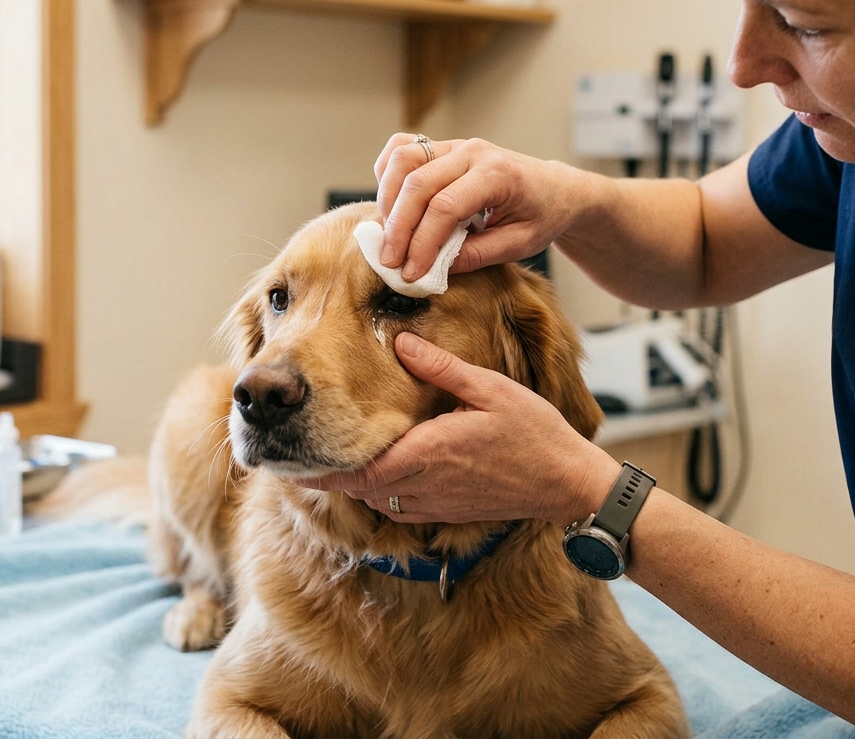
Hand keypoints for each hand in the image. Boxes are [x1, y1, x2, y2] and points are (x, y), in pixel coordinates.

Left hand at [296, 332, 620, 525]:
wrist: (565, 483)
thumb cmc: (533, 434)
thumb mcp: (490, 389)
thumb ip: (441, 368)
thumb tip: (403, 342)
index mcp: (427, 454)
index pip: (359, 470)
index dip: (319, 471)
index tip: (289, 463)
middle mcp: (423, 485)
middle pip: (358, 490)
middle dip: (324, 478)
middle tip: (291, 462)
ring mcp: (435, 504)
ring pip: (376, 501)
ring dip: (351, 487)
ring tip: (323, 467)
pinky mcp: (446, 513)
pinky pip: (399, 508)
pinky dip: (378, 495)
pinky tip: (373, 476)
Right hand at [373, 134, 601, 283]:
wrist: (555, 189)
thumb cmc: (542, 216)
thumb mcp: (519, 244)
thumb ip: (477, 256)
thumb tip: (432, 268)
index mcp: (497, 174)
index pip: (445, 207)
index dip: (422, 242)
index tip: (411, 272)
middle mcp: (472, 152)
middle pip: (417, 183)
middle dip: (398, 227)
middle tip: (390, 262)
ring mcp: (455, 145)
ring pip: (403, 158)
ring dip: (387, 198)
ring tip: (388, 235)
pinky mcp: (443, 147)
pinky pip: (402, 149)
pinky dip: (387, 174)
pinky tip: (390, 205)